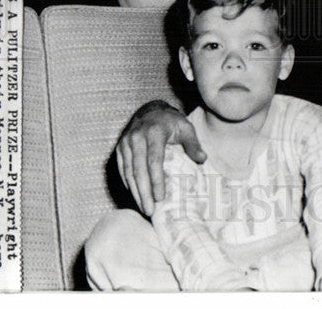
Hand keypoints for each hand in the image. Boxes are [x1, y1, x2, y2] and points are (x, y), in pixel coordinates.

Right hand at [115, 101, 205, 215]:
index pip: (154, 161)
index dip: (156, 181)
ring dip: (135, 192)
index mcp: (154, 132)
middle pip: (139, 170)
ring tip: (143, 208)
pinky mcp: (120, 148)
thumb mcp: (185, 127)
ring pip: (128, 172)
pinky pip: (122, 169)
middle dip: (144, 192)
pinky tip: (135, 195)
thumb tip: (202, 160)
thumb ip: (193, 143)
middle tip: (149, 211)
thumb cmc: (171, 121)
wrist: (150, 109)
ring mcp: (125, 142)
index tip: (160, 198)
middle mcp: (136, 137)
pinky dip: (128, 183)